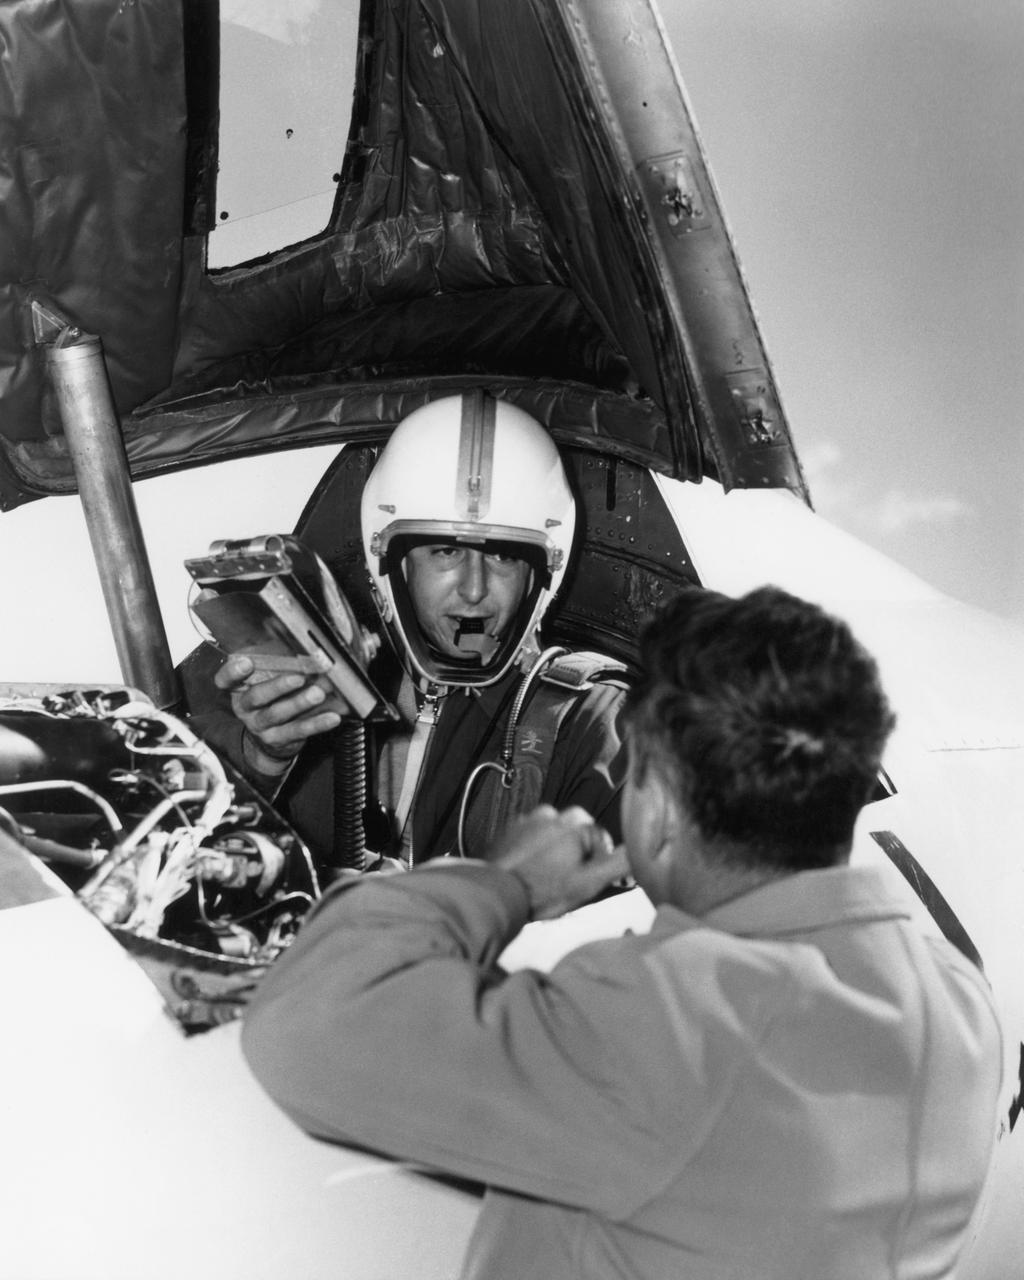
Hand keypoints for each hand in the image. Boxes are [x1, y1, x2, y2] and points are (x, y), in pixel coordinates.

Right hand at [214, 654, 344, 774]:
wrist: (273, 735)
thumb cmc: (273, 694)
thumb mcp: (269, 673)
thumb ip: (276, 657)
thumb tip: (298, 639)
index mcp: (239, 688)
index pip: (225, 680)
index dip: (232, 672)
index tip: (246, 662)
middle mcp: (245, 708)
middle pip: (256, 697)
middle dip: (278, 686)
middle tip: (299, 678)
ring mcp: (260, 725)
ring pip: (277, 714)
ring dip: (299, 703)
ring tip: (318, 694)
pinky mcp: (278, 740)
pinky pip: (297, 731)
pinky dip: (316, 724)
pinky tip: (331, 717)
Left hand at [489, 805, 629, 920]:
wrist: (496, 892)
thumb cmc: (542, 891)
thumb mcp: (588, 884)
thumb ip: (617, 864)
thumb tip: (638, 851)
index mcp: (576, 824)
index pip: (600, 838)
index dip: (598, 862)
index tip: (588, 879)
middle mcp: (553, 814)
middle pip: (577, 830)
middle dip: (577, 851)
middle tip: (569, 877)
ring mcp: (530, 819)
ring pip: (555, 831)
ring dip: (557, 848)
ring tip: (548, 874)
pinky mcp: (511, 828)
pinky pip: (533, 834)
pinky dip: (536, 848)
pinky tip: (532, 868)